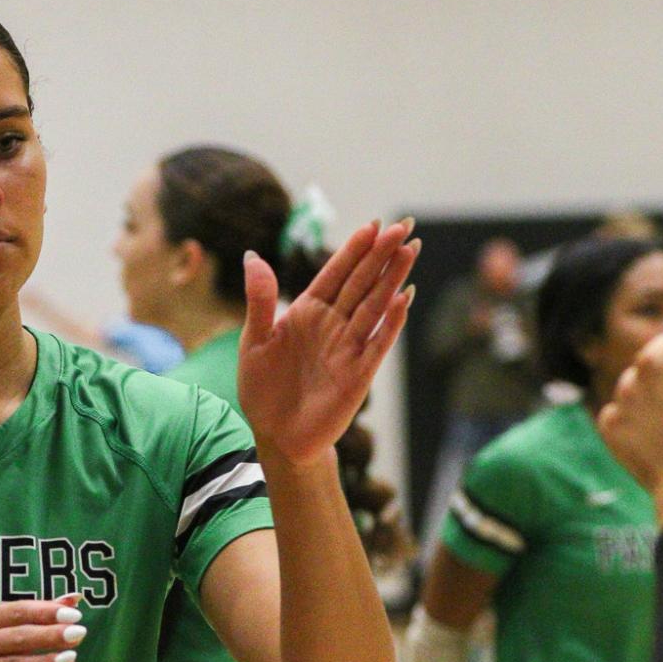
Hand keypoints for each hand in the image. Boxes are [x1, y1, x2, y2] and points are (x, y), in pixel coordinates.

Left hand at [238, 219, 417, 466]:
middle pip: (362, 283)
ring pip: (374, 306)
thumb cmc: (264, 388)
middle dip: (381, 254)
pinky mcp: (359, 374)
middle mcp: (333, 324)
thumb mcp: (254, 341)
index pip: (335, 273)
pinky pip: (378, 343)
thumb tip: (252, 256)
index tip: (372, 225)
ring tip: (410, 249)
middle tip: (404, 225)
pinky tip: (405, 298)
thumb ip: (260, 300)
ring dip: (392, 278)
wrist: (276, 436)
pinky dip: (391, 321)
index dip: (354, 250)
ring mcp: (348, 347)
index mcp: (308, 312)